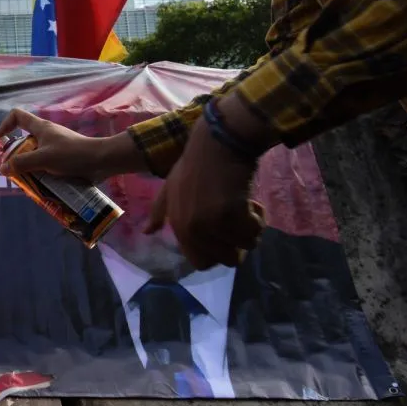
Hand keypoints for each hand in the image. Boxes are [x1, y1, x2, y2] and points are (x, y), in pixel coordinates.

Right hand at [0, 108, 144, 182]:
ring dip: (28, 168)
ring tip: (27, 182)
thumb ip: (21, 163)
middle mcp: (46, 135)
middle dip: (15, 156)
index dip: (4, 126)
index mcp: (40, 128)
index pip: (16, 116)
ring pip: (34, 155)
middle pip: (23, 141)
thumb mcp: (43, 159)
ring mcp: (55, 147)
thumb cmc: (72, 154)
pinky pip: (45, 164)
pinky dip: (40, 174)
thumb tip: (2, 169)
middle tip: (13, 172)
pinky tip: (42, 186)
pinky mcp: (63, 158)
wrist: (101, 161)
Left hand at [144, 118, 265, 269]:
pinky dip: (260, 219)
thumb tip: (147, 232)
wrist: (216, 143)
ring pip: (245, 246)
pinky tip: (253, 202)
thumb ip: (160, 212)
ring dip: (252, 229)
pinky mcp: (232, 213)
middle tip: (242, 222)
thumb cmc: (195, 164)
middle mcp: (192, 229)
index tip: (228, 235)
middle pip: (226, 260)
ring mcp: (211, 222)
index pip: (201, 262)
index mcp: (178, 226)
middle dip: (240, 246)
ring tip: (246, 207)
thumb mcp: (170, 188)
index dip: (220, 252)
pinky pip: (254, 231)